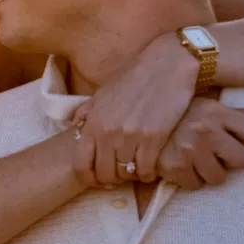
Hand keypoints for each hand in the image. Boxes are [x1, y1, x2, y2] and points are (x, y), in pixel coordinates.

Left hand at [70, 32, 198, 187]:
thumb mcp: (103, 92)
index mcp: (93, 122)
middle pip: (104, 174)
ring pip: (126, 174)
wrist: (167, 64)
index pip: (80, 166)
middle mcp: (108, 132)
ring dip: (131, 175)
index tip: (99, 178)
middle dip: (112, 179)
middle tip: (121, 173)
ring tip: (136, 167)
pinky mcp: (154, 138)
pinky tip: (151, 165)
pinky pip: (147, 170)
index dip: (89, 178)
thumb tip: (76, 128)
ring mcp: (131, 136)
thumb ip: (87, 113)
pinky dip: (148, 172)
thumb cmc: (135, 76)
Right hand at [156, 100, 243, 190]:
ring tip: (196, 159)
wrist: (140, 124)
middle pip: (242, 160)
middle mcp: (206, 130)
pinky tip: (181, 165)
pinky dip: (188, 179)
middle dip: (230, 160)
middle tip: (215, 153)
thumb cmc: (182, 116)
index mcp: (218, 112)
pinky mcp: (174, 167)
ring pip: (219, 178)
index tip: (233, 137)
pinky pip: (194, 185)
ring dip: (208, 172)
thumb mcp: (211, 107)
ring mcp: (190, 149)